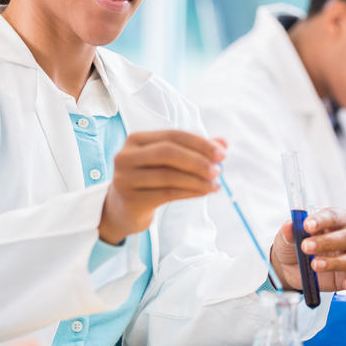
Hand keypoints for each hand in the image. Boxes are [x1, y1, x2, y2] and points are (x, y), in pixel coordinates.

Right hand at [100, 131, 223, 244]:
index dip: (199, 143)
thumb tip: (223, 143)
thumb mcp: (167, 162)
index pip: (172, 136)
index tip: (222, 153)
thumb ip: (193, 150)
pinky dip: (190, 192)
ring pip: (168, 176)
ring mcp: (125, 179)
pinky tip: (204, 192)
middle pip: (167, 153)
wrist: (122, 210)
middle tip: (218, 170)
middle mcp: (126, 156)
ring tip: (214, 184)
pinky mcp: (131, 200)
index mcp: (135, 140)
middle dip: (197, 161)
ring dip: (197, 180)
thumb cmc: (149, 180)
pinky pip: (167, 194)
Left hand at [270, 207, 345, 291]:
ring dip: (335, 263)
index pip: (333, 216)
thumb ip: (289, 232)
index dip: (321, 220)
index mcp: (335, 220)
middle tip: (306, 247)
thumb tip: (288, 225)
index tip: (307, 225)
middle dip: (326, 242)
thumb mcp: (286, 237)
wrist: (290, 267)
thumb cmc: (294, 245)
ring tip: (314, 265)